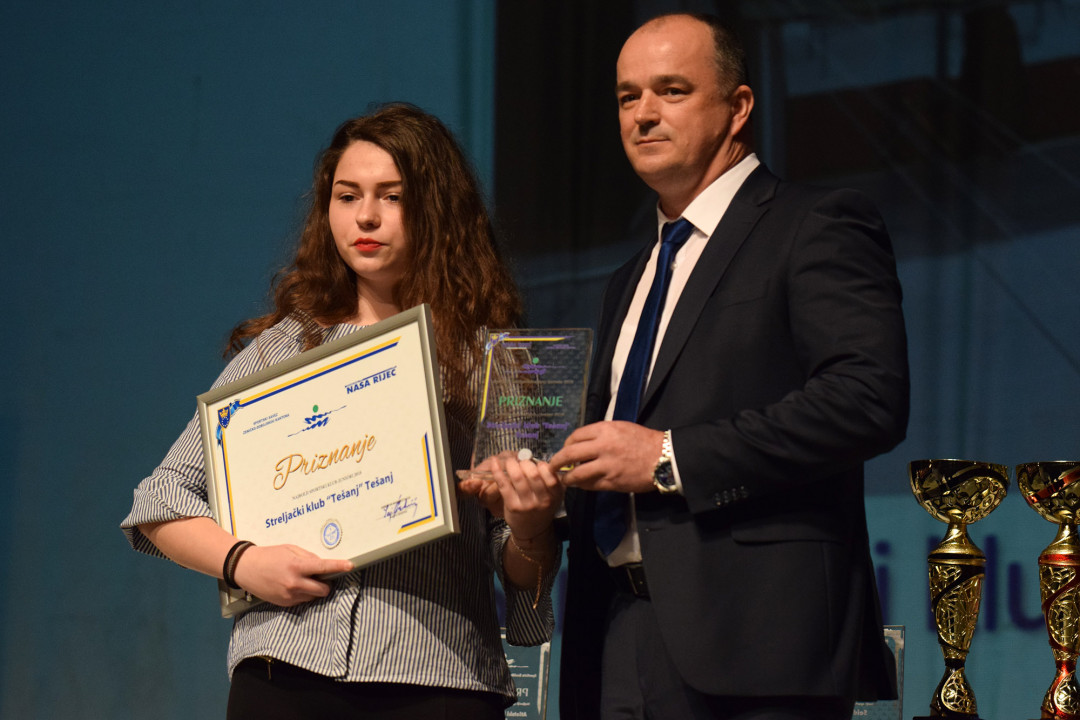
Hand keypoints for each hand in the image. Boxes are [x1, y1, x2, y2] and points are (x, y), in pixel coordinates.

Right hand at [231, 544, 353, 606]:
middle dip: (326, 584)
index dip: (339, 566)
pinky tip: (293, 586)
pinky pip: (303, 601)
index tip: (350, 566)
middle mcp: (294, 583)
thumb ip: (308, 557)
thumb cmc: (269, 556)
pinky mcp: (284, 603)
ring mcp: (289, 595)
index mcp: (296, 566)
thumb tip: (322, 565)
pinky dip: (303, 594)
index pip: (323, 567)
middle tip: (320, 577)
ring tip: (302, 579)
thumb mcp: (290, 550)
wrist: (246, 568)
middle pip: (323, 589)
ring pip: (314, 597)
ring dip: (314, 590)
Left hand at [459, 451, 563, 540]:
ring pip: (517, 477)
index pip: (550, 475)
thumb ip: (549, 479)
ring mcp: (527, 504)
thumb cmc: (541, 507)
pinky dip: (497, 471)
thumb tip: (533, 459)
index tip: (535, 464)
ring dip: (511, 464)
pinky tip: (494, 462)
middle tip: (520, 461)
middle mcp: (543, 500)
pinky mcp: (512, 506)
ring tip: (509, 461)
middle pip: (533, 474)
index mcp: (555, 495)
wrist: (532, 530)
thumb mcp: (553, 495)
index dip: (541, 465)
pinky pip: (503, 484)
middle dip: (525, 462)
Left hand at [548, 420, 662, 492]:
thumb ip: (601, 434)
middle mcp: (602, 447)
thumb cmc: (644, 440)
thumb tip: (583, 442)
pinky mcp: (612, 482)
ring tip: (564, 479)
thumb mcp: (621, 428)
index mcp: (605, 430)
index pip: (575, 436)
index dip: (566, 444)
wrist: (663, 458)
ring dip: (567, 477)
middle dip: (557, 461)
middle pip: (570, 454)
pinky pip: (590, 485)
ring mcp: (606, 466)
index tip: (565, 449)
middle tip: (551, 466)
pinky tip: (580, 485)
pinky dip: (582, 485)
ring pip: (577, 474)